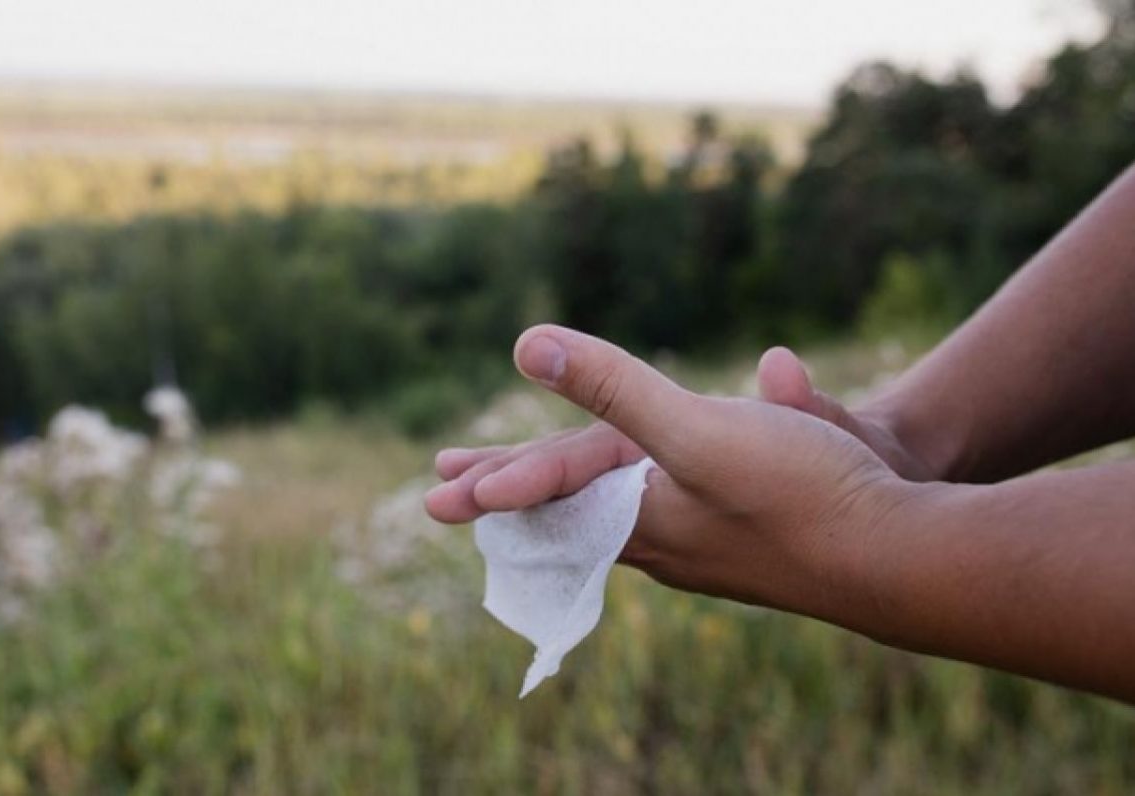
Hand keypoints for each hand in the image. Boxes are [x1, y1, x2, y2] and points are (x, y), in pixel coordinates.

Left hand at [430, 347, 935, 529]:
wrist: (904, 554)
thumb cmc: (802, 492)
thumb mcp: (695, 431)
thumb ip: (613, 388)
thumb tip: (527, 346)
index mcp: (641, 518)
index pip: (551, 496)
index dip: (499, 480)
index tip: (443, 488)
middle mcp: (665, 542)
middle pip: (575, 513)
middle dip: (523, 494)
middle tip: (474, 493)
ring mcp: (709, 545)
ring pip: (622, 516)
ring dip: (577, 496)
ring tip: (555, 492)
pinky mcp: (751, 534)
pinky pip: (670, 518)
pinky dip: (637, 499)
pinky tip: (651, 500)